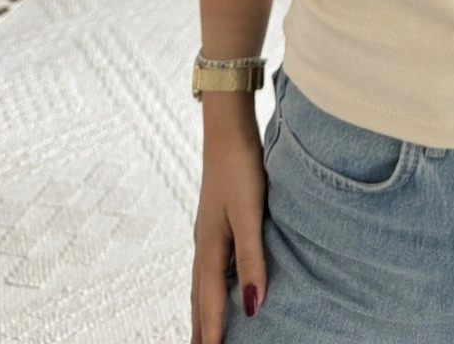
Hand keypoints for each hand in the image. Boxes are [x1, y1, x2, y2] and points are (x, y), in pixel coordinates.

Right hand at [191, 114, 267, 342]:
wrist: (228, 131)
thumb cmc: (240, 169)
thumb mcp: (249, 214)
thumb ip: (253, 258)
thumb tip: (254, 305)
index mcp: (210, 247)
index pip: (212, 301)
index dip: (212, 332)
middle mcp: (203, 245)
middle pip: (199, 297)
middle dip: (199, 328)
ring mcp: (206, 233)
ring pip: (202, 283)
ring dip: (202, 310)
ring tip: (202, 333)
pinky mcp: (215, 222)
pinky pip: (209, 267)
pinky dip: (209, 288)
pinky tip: (216, 286)